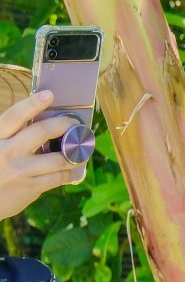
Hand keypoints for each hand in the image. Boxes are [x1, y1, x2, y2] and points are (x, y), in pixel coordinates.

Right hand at [0, 91, 86, 222]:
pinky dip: (67, 172)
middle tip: (75, 123)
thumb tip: (39, 121)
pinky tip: (69, 170)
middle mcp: (7, 152)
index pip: (14, 116)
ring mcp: (20, 170)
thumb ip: (10, 136)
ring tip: (80, 150)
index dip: (32, 104)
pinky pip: (58, 177)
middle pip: (41, 132)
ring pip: (57, 158)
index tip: (49, 94)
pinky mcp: (30, 187)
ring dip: (73, 154)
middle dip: (63, 124)